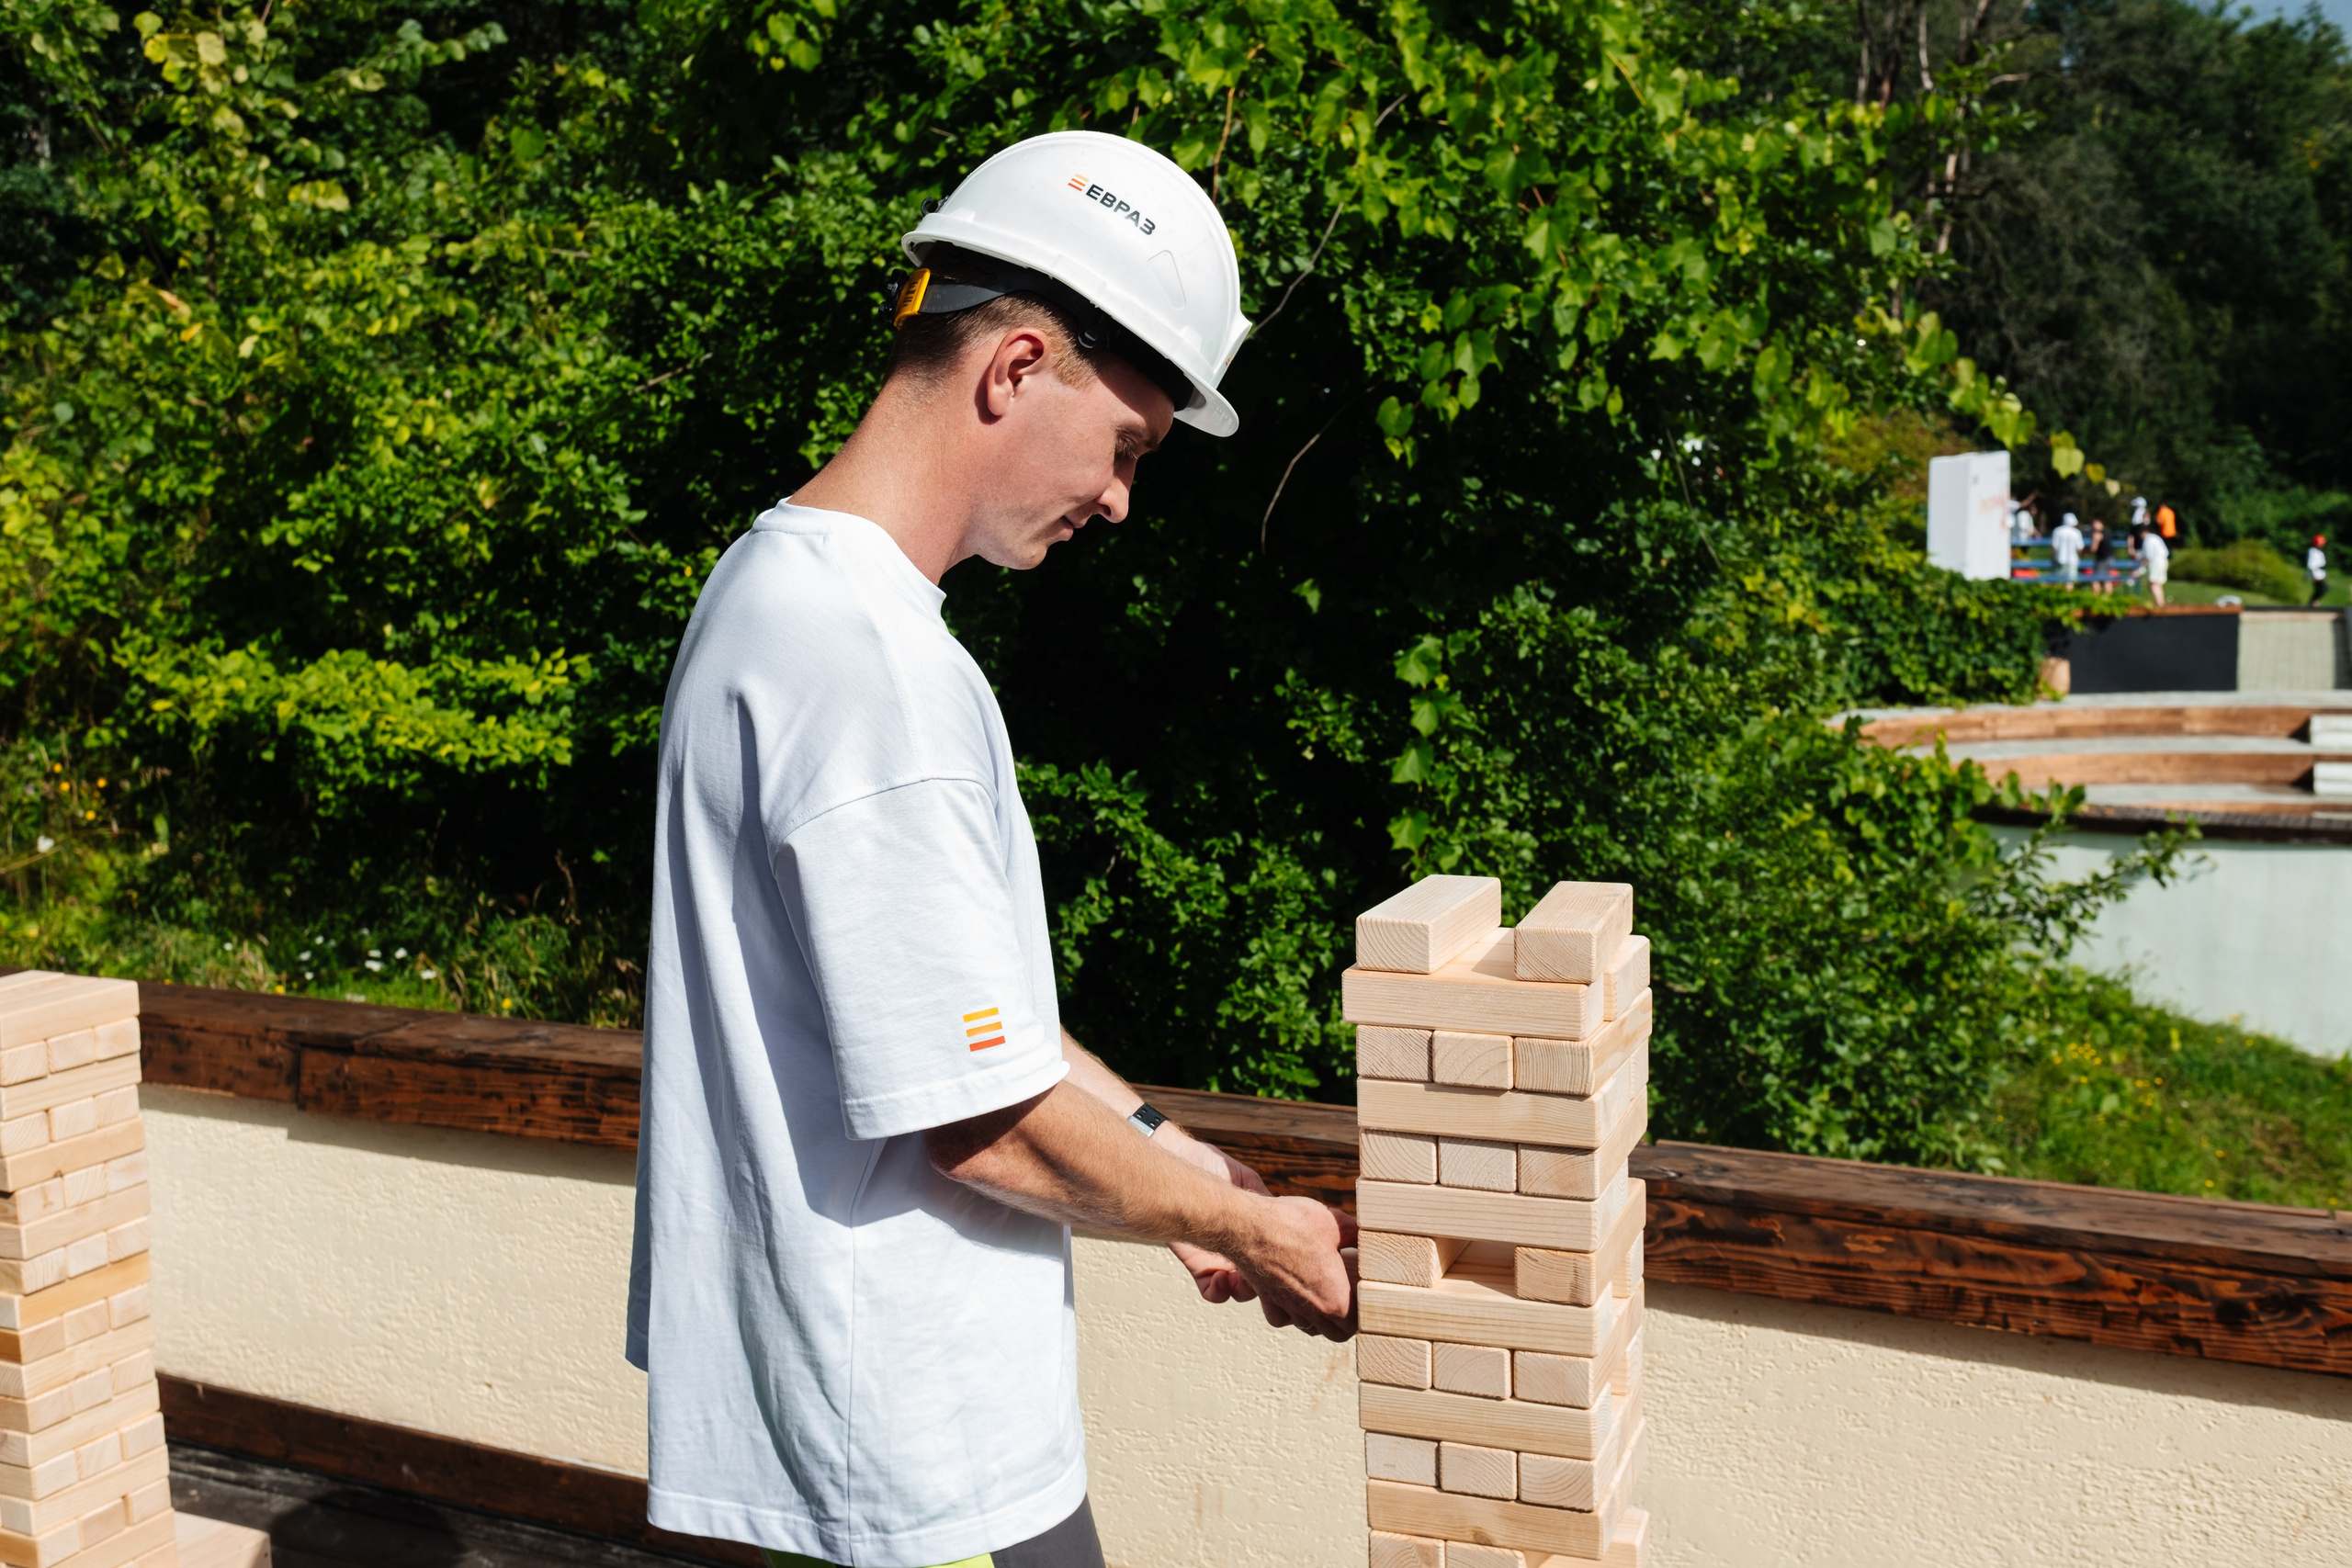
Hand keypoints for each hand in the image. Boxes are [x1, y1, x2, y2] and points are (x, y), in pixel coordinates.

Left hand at [1159, 1131, 1269, 1303]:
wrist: (1175, 1161)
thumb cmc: (1209, 1165)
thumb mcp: (1246, 1181)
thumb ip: (1264, 1202)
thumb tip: (1285, 1221)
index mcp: (1256, 1228)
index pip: (1276, 1256)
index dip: (1282, 1267)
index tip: (1283, 1266)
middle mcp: (1240, 1245)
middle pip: (1262, 1279)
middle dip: (1266, 1285)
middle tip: (1261, 1278)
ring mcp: (1219, 1256)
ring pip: (1238, 1290)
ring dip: (1243, 1291)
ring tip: (1238, 1280)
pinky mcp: (1196, 1261)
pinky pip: (1211, 1289)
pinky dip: (1218, 1291)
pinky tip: (1220, 1278)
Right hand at [1226, 1196, 1357, 1342]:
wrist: (1249, 1226)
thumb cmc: (1294, 1225)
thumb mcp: (1335, 1224)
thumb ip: (1354, 1234)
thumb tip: (1366, 1233)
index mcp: (1335, 1300)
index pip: (1357, 1325)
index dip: (1364, 1314)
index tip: (1366, 1297)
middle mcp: (1311, 1311)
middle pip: (1335, 1334)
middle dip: (1345, 1321)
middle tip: (1350, 1299)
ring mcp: (1287, 1306)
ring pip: (1308, 1327)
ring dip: (1318, 1317)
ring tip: (1325, 1296)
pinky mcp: (1267, 1298)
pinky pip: (1282, 1318)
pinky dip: (1289, 1313)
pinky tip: (1293, 1296)